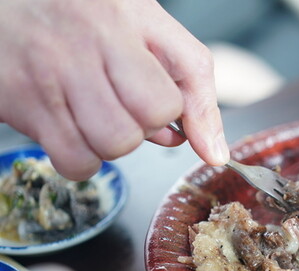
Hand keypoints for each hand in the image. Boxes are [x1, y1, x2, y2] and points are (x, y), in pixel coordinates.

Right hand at [0, 0, 228, 179]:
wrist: (11, 0)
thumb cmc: (86, 12)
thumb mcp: (150, 28)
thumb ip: (193, 85)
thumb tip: (215, 153)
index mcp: (120, 24)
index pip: (166, 104)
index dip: (168, 113)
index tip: (156, 99)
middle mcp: (80, 50)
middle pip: (138, 132)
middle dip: (141, 129)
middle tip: (123, 105)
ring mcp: (46, 79)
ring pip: (109, 150)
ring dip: (112, 144)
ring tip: (97, 113)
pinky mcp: (18, 103)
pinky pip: (73, 162)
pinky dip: (83, 158)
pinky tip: (76, 128)